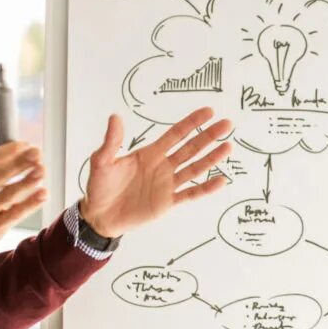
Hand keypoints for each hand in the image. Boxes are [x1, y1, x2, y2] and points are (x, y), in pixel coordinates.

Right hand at [0, 143, 44, 272]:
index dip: (8, 151)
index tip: (25, 145)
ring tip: (42, 170)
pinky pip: (14, 215)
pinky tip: (43, 194)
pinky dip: (30, 204)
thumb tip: (10, 156)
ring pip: (8, 195)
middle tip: (37, 152)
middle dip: (20, 162)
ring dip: (27, 181)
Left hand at [79, 109, 233, 236]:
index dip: (191, 123)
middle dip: (208, 136)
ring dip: (211, 158)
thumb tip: (115, 117)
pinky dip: (205, 188)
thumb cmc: (100, 187)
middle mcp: (162, 166)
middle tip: (226, 124)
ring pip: (195, 168)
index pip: (175, 134)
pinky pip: (191, 194)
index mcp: (149, 153)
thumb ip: (111, 141)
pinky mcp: (168, 202)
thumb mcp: (101, 161)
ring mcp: (167, 184)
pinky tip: (220, 180)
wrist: (99, 216)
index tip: (208, 112)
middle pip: (190, 148)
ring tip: (228, 147)